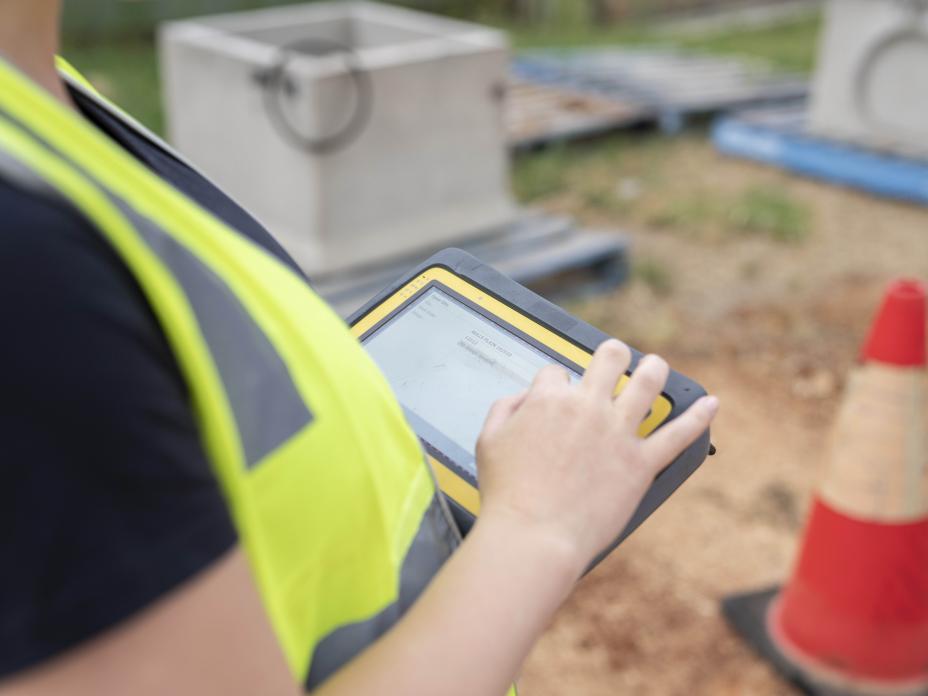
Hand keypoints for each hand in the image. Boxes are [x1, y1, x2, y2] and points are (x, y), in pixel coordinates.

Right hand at [475, 339, 717, 577]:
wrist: (534, 536)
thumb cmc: (508, 494)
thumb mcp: (489, 441)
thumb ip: (505, 409)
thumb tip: (525, 398)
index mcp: (549, 400)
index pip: (556, 373)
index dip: (556, 382)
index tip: (558, 394)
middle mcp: (588, 407)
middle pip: (609, 360)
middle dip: (613, 355)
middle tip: (616, 358)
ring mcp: (618, 433)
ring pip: (648, 383)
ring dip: (655, 368)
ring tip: (656, 366)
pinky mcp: (641, 463)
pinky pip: (678, 435)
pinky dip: (698, 417)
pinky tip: (712, 404)